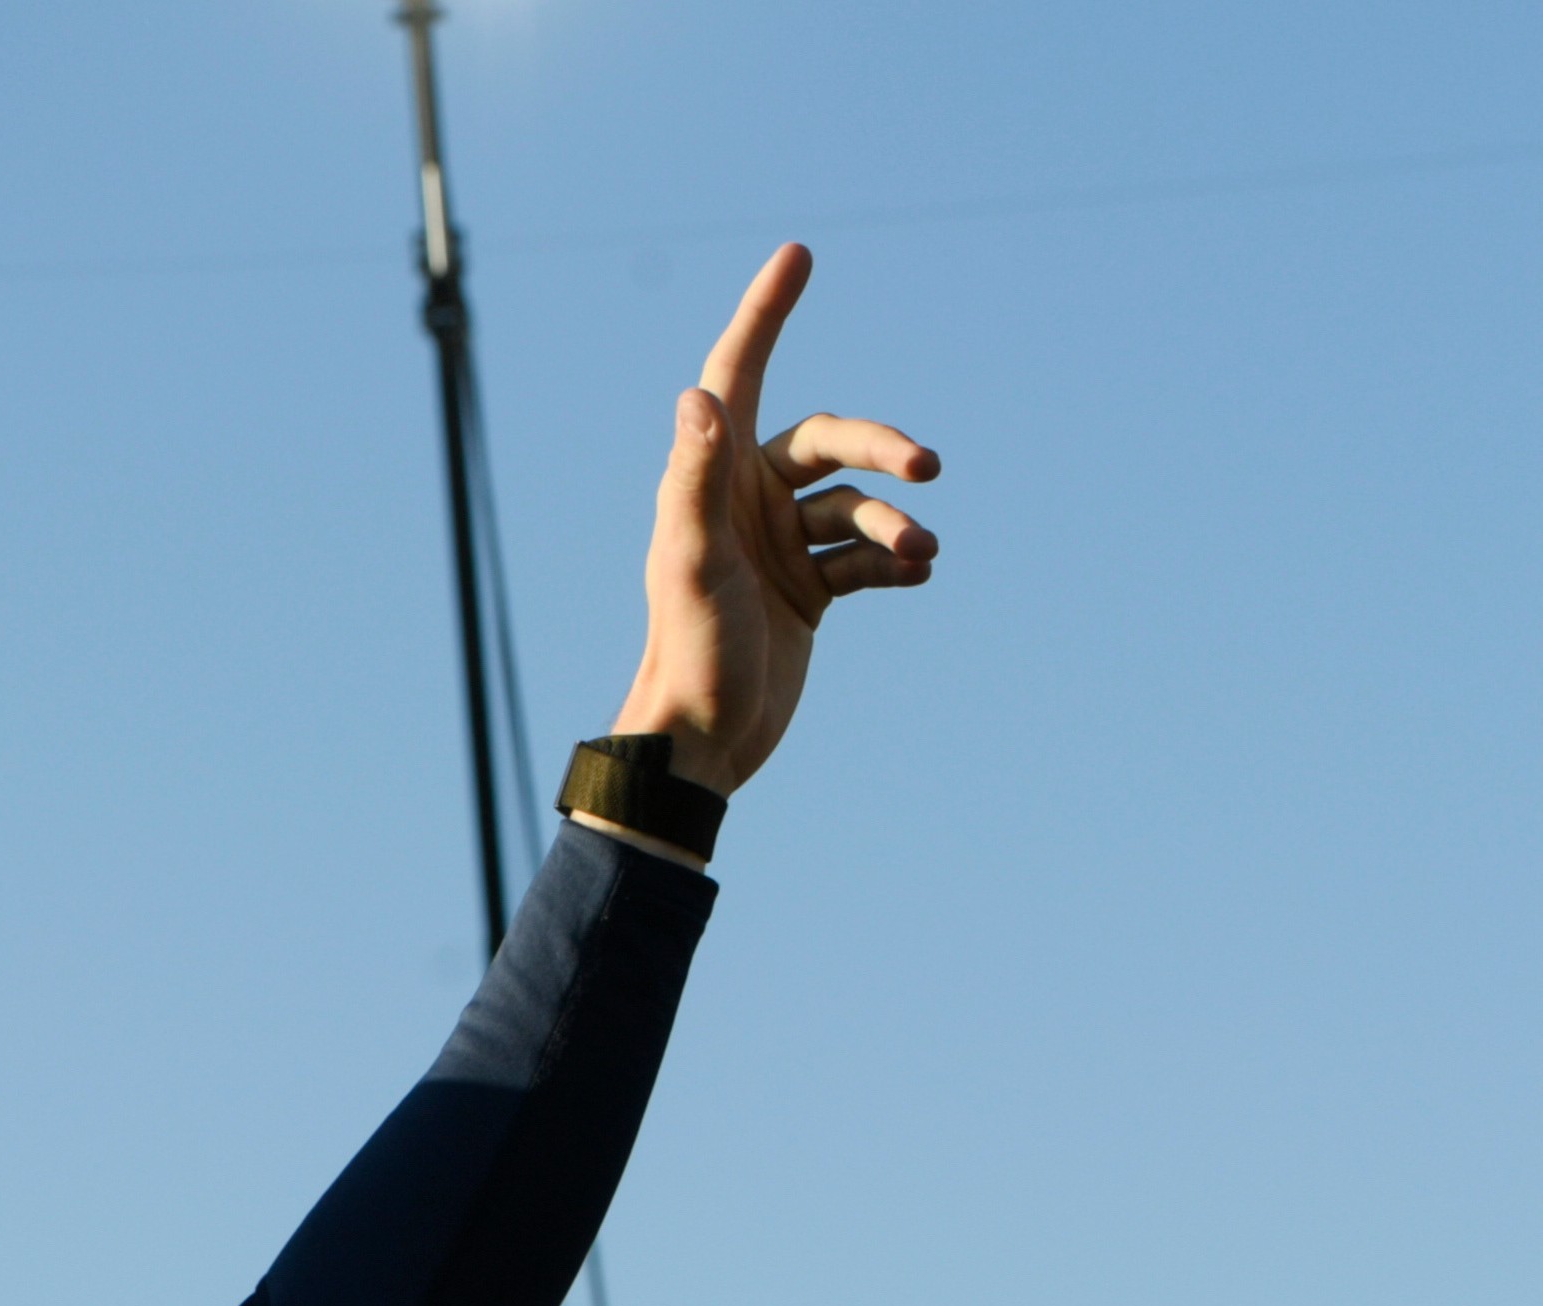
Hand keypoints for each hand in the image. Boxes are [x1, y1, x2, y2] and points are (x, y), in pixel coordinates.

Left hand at [610, 245, 938, 798]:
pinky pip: (869, 554)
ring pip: (858, 504)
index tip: (799, 253)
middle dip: (880, 449)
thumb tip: (698, 396)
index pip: (740, 374)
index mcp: (709, 481)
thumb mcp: (690, 560)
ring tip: (919, 556)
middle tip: (926, 465)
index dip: (767, 314)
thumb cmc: (689, 650)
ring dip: (894, 523)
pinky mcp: (810, 588)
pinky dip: (895, 560)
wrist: (704, 741)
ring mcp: (779, 544)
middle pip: (829, 442)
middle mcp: (744, 501)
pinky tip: (916, 576)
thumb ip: (694, 478)